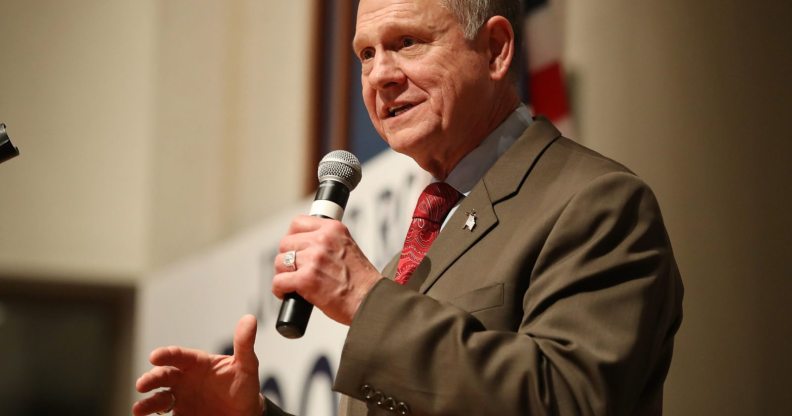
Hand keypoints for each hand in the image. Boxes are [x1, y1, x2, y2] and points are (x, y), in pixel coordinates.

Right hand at [133, 315, 264, 415]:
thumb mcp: (246, 365)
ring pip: (159, 397)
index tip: (155, 357)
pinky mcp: (180, 414)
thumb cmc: (244, 387)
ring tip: (139, 409)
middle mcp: (185, 379)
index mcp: (197, 363)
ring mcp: (181, 398)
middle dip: (151, 379)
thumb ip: (244, 344)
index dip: (166, 355)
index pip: (179, 356)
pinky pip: (163, 415)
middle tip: (142, 384)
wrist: (245, 414)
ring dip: (147, 402)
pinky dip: (153, 415)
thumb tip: (249, 319)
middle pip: (164, 376)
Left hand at [272, 215, 382, 324]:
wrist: (372, 301)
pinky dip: (280, 290)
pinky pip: (279, 281)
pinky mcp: (306, 279)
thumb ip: (329, 242)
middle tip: (295, 270)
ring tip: (292, 283)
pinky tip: (287, 294)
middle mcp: (322, 240)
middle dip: (287, 258)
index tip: (294, 248)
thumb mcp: (348, 248)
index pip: (298, 222)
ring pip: (280, 262)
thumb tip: (304, 246)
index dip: (292, 237)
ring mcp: (314, 259)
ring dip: (283, 274)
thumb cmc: (361, 281)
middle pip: (286, 243)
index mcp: (333, 229)